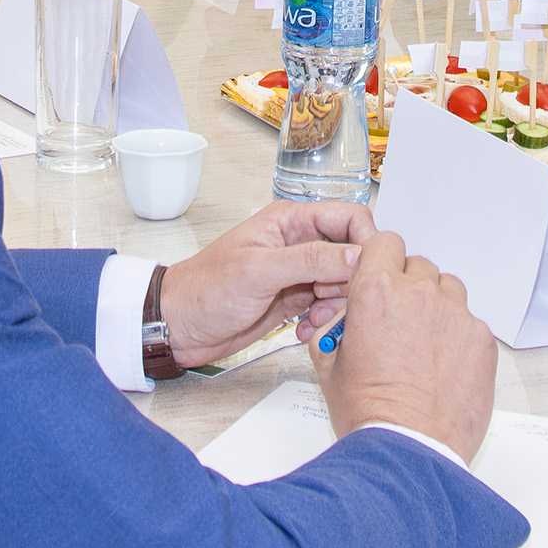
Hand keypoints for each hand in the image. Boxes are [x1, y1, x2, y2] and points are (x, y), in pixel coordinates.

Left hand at [158, 199, 368, 367]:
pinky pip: (328, 308)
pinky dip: (323, 321)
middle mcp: (299, 244)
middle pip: (352, 254)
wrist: (181, 327)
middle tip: (327, 300)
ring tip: (312, 318)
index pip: (349, 217)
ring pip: (344, 284)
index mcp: (290, 222)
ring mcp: (299, 274)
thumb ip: (310, 260)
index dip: (365, 241)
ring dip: (336, 306)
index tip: (366, 271)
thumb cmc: (205, 289)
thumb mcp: (258, 271)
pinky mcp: (296, 300)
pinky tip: (302, 330)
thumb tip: (357, 254)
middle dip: (349, 281)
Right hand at [307, 229, 497, 461]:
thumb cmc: (369, 412)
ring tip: (424, 344)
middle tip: (400, 322)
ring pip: (449, 290)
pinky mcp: (482, 340)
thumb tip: (343, 322)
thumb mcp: (330, 364)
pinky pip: (470, 323)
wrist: (408, 450)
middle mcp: (419, 294)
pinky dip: (458, 337)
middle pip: (419, 266)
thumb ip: (338, 328)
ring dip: (436, 307)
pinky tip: (445, 366)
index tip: (382, 275)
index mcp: (377, 291)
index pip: (385, 243)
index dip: (381, 260)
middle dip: (408, 287)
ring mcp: (456, 316)